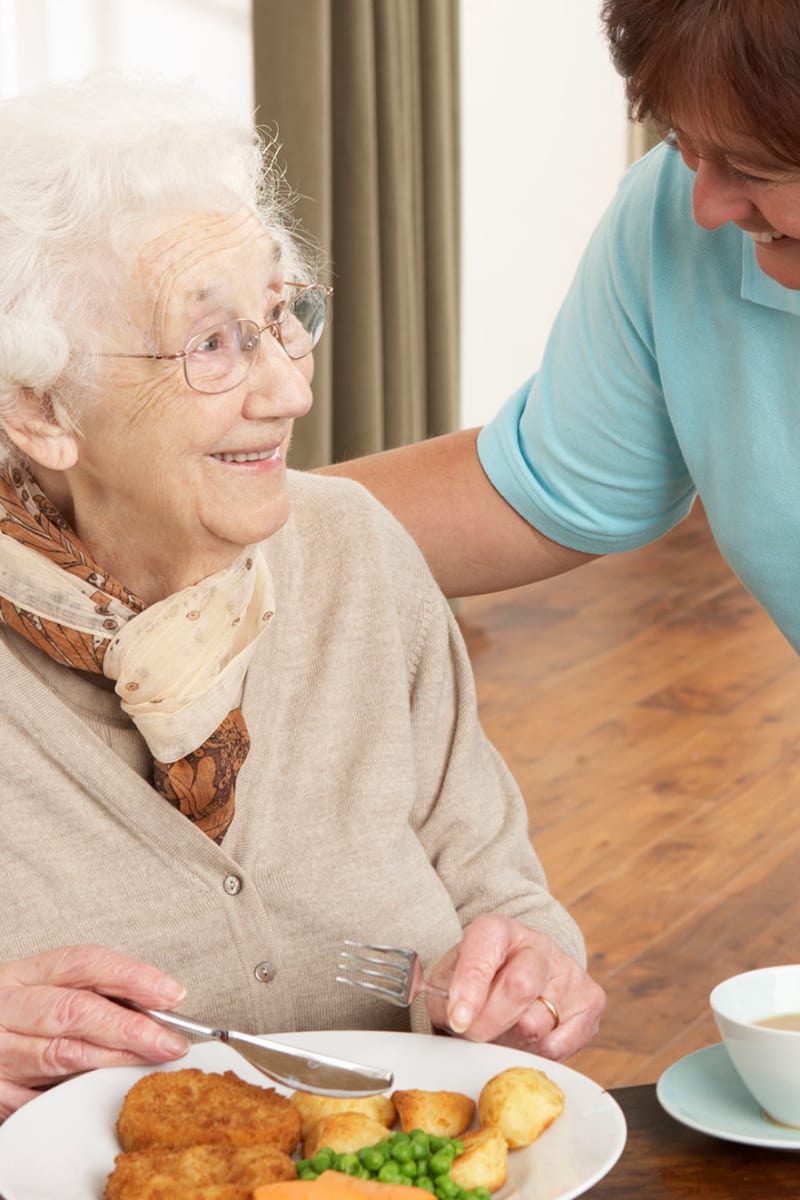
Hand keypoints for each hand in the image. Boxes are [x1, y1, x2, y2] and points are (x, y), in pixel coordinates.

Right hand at [0, 944, 189, 1119]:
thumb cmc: (9, 1018)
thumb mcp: (37, 992)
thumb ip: (85, 994)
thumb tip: (153, 1008)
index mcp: (22, 975)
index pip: (84, 963)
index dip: (132, 976)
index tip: (171, 993)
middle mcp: (6, 1008)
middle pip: (76, 1011)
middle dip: (131, 1027)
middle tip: (171, 1041)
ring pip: (63, 1055)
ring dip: (114, 1062)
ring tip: (151, 1063)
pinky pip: (41, 1098)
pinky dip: (77, 1095)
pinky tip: (104, 1091)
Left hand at [426, 914, 604, 1059]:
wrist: (521, 971)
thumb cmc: (480, 979)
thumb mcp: (450, 978)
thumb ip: (444, 996)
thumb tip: (454, 1016)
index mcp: (498, 930)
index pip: (484, 953)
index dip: (469, 988)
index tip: (458, 1019)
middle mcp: (538, 945)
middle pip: (519, 987)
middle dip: (489, 1023)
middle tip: (472, 1034)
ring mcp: (569, 971)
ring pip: (537, 1025)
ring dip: (508, 1042)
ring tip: (498, 1032)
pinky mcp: (591, 1000)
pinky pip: (557, 1047)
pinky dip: (533, 1053)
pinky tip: (523, 1039)